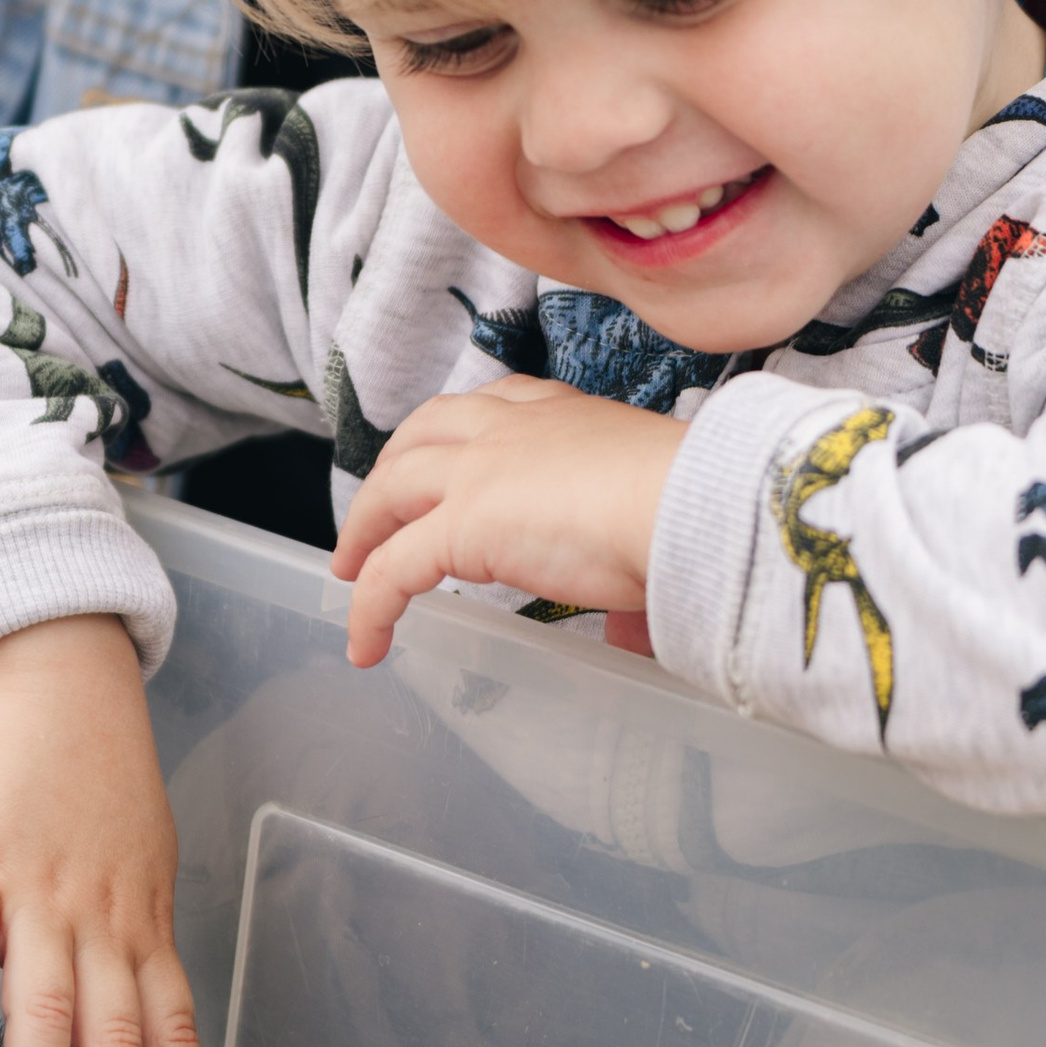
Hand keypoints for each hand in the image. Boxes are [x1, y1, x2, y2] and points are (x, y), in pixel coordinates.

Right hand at [0, 618, 207, 1046]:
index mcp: (141, 920)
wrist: (56, 682)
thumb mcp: (136, 860)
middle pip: (116, 1028)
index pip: (170, 1025)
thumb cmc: (94, 779)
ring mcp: (37, 892)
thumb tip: (103, 1018)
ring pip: (46, 1001)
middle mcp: (99, 916)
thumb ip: (123, 937)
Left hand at [327, 380, 682, 668]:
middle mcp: (512, 428)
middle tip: (378, 512)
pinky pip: (391, 570)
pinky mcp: (460, 526)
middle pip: (424, 433)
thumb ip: (630, 571)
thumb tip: (635, 632)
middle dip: (393, 469)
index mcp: (564, 413)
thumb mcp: (653, 517)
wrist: (693, 506)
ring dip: (364, 527)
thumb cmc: (696, 510)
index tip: (448, 454)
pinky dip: (369, 605)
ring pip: (392, 489)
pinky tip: (365, 643)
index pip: (493, 403)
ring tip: (349, 569)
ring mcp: (479, 472)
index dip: (458, 431)